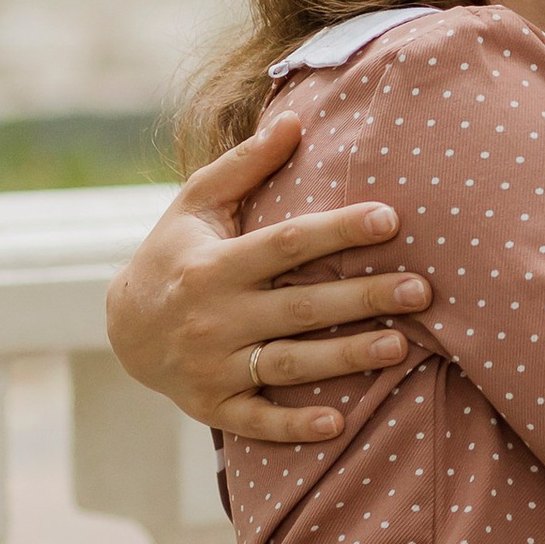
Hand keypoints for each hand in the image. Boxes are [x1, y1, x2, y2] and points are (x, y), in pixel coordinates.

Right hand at [103, 106, 431, 443]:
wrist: (122, 329)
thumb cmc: (174, 252)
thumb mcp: (198, 203)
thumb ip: (247, 163)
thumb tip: (294, 116)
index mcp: (215, 264)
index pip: (287, 244)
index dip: (338, 230)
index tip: (390, 219)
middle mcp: (214, 317)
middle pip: (300, 307)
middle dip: (363, 298)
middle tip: (422, 291)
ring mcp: (213, 366)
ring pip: (289, 364)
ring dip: (346, 358)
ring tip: (400, 346)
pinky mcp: (213, 406)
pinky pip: (258, 421)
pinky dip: (295, 427)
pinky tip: (338, 423)